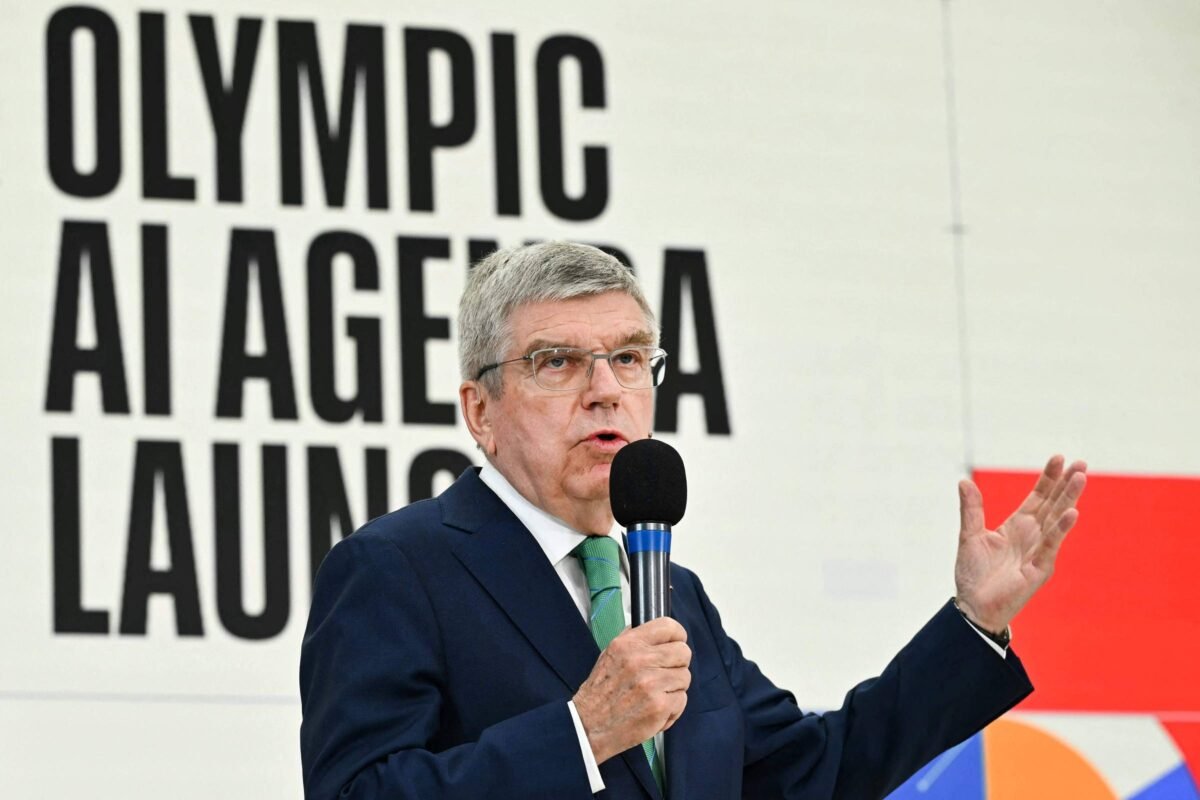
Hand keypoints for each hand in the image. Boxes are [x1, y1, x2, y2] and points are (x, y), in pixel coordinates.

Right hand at [572, 617, 691, 763]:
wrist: (589, 725)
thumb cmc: (600, 692)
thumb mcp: (609, 654)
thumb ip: (632, 640)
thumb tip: (656, 633)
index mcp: (628, 644)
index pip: (668, 626)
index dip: (678, 636)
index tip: (676, 643)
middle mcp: (640, 660)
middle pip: (683, 652)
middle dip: (677, 664)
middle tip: (664, 675)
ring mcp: (651, 683)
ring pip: (685, 677)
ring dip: (674, 688)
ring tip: (656, 695)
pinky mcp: (660, 705)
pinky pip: (681, 699)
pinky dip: (672, 708)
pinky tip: (656, 711)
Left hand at [955, 455, 1086, 632]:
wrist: (972, 606)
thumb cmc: (974, 575)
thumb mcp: (970, 536)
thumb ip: (971, 509)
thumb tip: (964, 481)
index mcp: (1017, 527)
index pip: (1037, 498)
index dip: (1048, 479)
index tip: (1059, 458)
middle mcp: (1031, 537)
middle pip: (1052, 505)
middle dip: (1066, 484)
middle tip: (1081, 463)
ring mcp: (1038, 552)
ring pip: (1056, 521)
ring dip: (1069, 500)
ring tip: (1081, 478)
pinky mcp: (1039, 569)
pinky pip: (1051, 546)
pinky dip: (1060, 530)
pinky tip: (1071, 512)